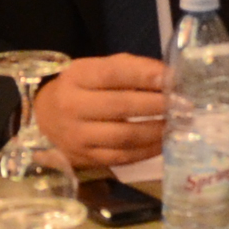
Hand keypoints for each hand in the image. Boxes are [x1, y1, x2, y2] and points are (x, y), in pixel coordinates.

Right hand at [35, 54, 171, 171]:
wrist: (44, 120)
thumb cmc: (80, 89)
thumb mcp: (96, 70)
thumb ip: (130, 69)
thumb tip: (169, 77)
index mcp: (77, 76)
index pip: (113, 73)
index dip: (144, 76)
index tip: (171, 79)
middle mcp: (73, 106)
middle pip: (121, 106)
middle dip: (157, 105)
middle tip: (184, 105)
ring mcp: (78, 136)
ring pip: (124, 136)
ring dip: (156, 130)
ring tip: (178, 124)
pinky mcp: (86, 158)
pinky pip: (123, 157)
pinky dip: (148, 150)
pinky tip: (164, 142)